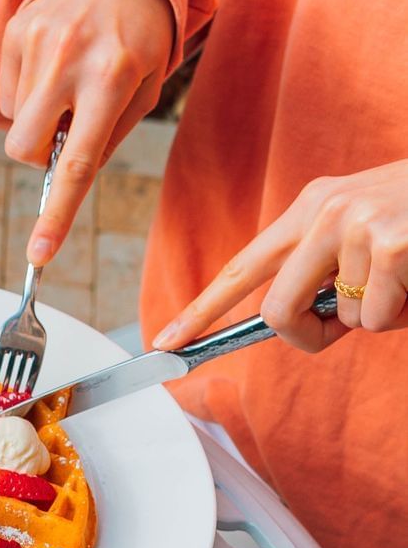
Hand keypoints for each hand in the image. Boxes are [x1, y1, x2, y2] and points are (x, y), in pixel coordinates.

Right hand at [1, 0, 175, 265]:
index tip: (39, 254)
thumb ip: (105, 138)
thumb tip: (63, 179)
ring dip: (39, 116)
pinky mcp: (17, 29)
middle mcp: (70, 58)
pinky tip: (54, 62)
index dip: (56, 215)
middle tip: (66, 129)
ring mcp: (39, 41)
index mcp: (111, 78)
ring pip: (16, 122)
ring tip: (69, 79)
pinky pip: (9, 92)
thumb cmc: (139, 37)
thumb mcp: (141, 88)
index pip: (77, 163)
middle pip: (24, 147)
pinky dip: (29, 90)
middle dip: (38, 153)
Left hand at [154, 162, 407, 350]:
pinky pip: (376, 318)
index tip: (164, 342)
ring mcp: (357, 222)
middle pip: (277, 312)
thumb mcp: (370, 236)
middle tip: (347, 327)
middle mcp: (326, 209)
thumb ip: (329, 274)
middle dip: (311, 336)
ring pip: (343, 319)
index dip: (199, 310)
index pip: (243, 267)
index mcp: (313, 206)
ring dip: (382, 316)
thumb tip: (310, 323)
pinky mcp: (391, 242)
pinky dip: (404, 312)